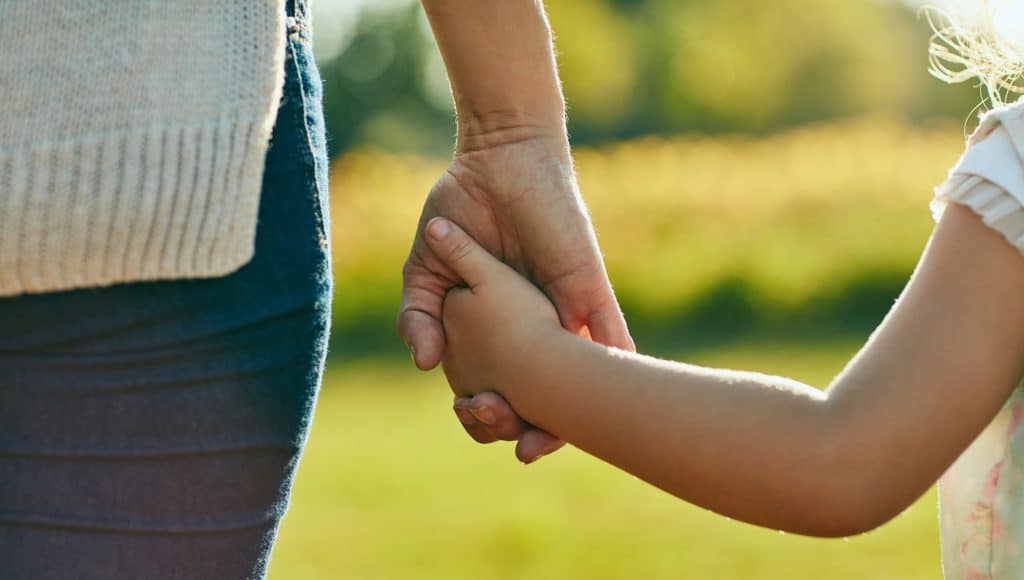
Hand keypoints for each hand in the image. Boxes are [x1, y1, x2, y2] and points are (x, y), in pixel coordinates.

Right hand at [398, 131, 633, 461]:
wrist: (497, 158)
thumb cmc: (461, 210)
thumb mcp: (429, 270)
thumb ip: (421, 315)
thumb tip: (423, 364)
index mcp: (502, 326)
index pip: (505, 383)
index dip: (494, 412)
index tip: (477, 425)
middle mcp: (539, 324)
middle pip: (550, 389)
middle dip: (542, 426)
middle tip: (527, 449)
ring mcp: (566, 307)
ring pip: (585, 372)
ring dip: (581, 408)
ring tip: (560, 440)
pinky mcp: (587, 285)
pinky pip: (611, 330)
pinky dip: (617, 363)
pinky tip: (625, 400)